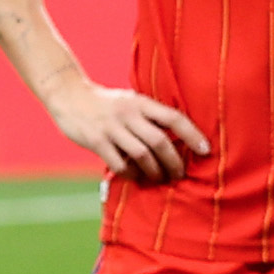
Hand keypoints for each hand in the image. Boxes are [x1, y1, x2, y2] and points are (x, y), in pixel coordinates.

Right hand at [50, 77, 207, 183]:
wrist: (68, 94)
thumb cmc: (107, 103)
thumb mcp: (131, 101)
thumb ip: (149, 116)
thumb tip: (178, 138)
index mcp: (141, 103)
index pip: (174, 118)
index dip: (192, 134)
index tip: (206, 150)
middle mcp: (128, 114)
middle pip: (160, 141)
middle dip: (174, 161)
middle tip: (180, 174)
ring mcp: (111, 127)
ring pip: (141, 154)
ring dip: (155, 171)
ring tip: (160, 178)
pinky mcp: (95, 140)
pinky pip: (118, 163)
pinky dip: (131, 173)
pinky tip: (136, 176)